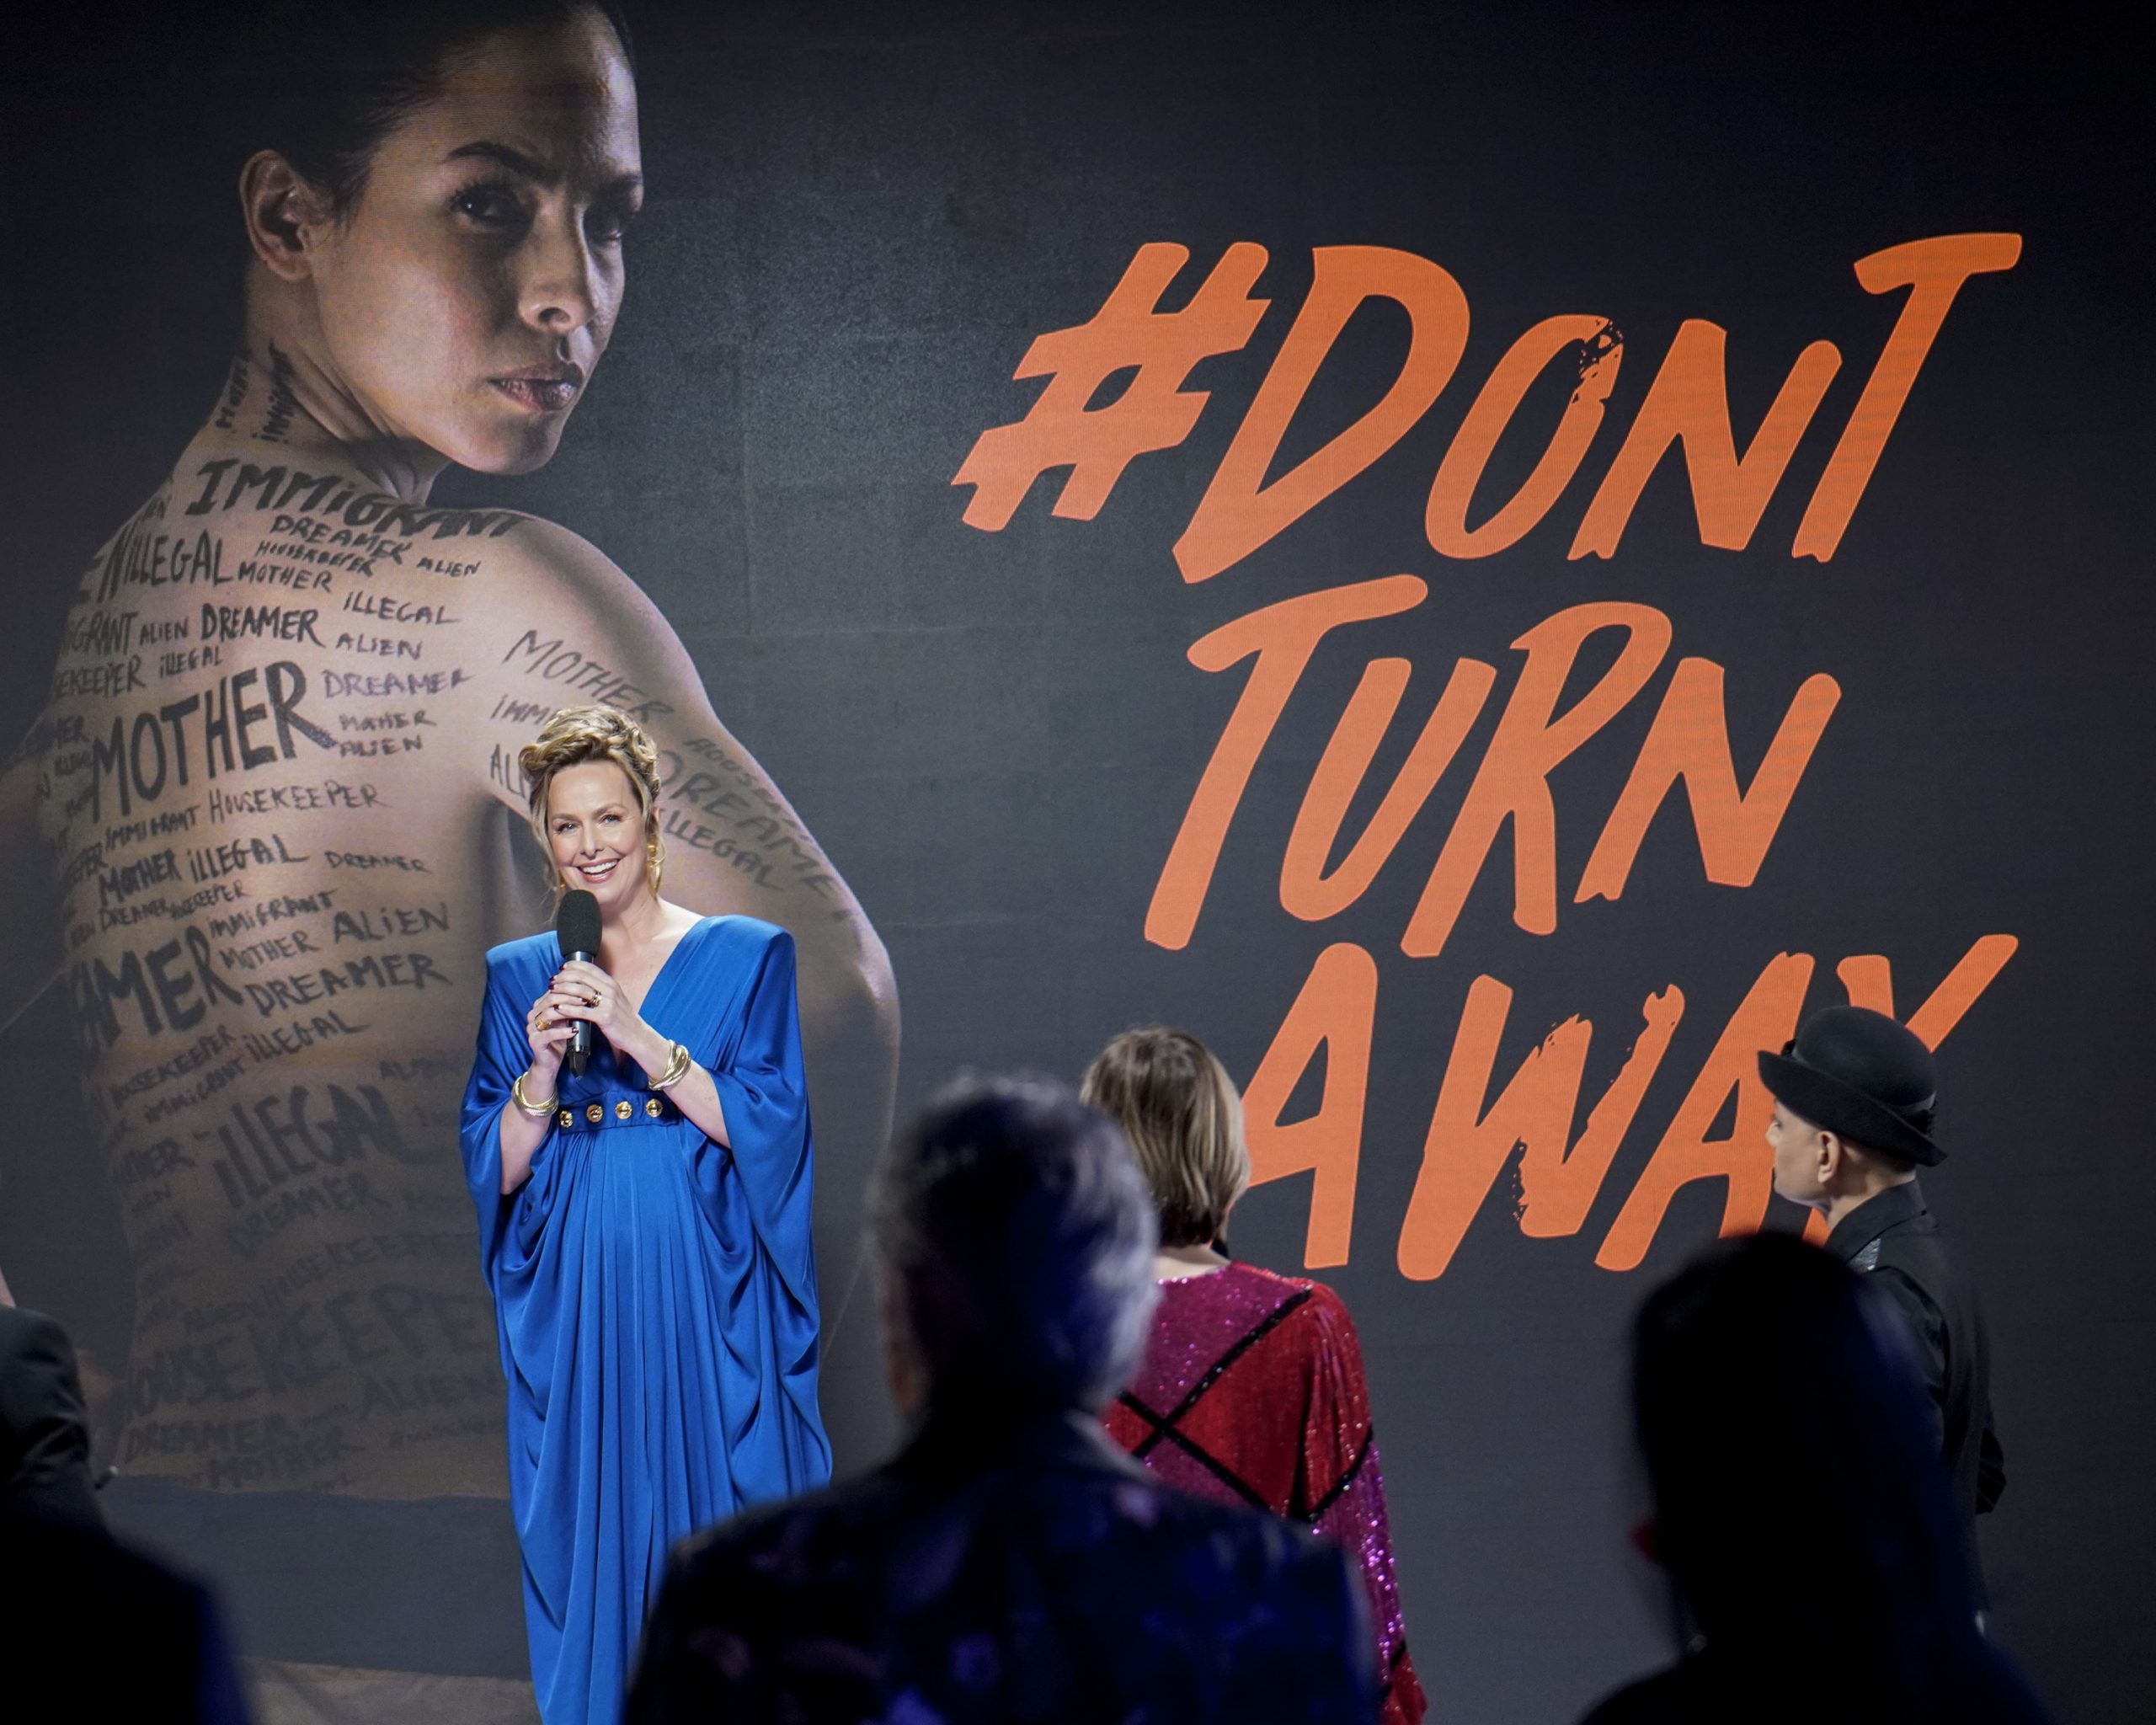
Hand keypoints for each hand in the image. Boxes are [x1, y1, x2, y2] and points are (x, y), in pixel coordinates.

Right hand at [522, 977, 578, 1080]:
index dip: (570, 989)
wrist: (550, 1061)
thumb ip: (570, 1006)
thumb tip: (586, 992)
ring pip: (548, 1014)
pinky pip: (548, 1034)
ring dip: (567, 1012)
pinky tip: (574, 1031)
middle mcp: (533, 1015)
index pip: (554, 991)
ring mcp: (531, 1028)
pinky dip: (563, 1032)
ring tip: (582, 1013)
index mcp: (539, 1006)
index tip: (586, 989)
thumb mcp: (566, 1019)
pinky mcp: (534, 1041)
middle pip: (550, 1000)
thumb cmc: (559, 1038)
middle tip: (585, 999)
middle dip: (570, 998)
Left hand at [547, 958, 665, 1072]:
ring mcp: (608, 1003)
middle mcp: (610, 990)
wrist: (636, 1034)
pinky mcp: (605, 1017)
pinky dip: (568, 1008)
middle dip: (563, 977)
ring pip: (580, 991)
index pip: (589, 968)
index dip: (572, 966)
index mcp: (611, 983)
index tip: (561, 969)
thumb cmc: (623, 1018)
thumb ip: (601, 988)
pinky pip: (582, 1011)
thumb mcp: (615, 998)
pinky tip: (559, 1008)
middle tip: (552, 981)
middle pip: (581, 977)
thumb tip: (584, 982)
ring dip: (562, 990)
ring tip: (552, 992)